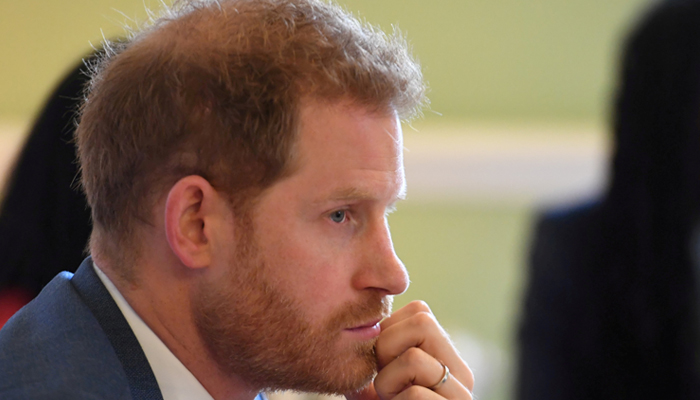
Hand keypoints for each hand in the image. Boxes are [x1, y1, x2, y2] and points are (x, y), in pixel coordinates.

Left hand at [346, 301, 473, 399]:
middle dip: (386, 349)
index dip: (387, 332)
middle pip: (422, 322)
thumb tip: (354, 319)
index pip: (419, 312)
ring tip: (392, 399)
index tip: (380, 364)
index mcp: (446, 357)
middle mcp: (462, 372)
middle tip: (384, 381)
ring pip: (413, 358)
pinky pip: (415, 394)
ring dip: (387, 383)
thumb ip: (372, 353)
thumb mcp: (376, 380)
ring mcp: (462, 394)